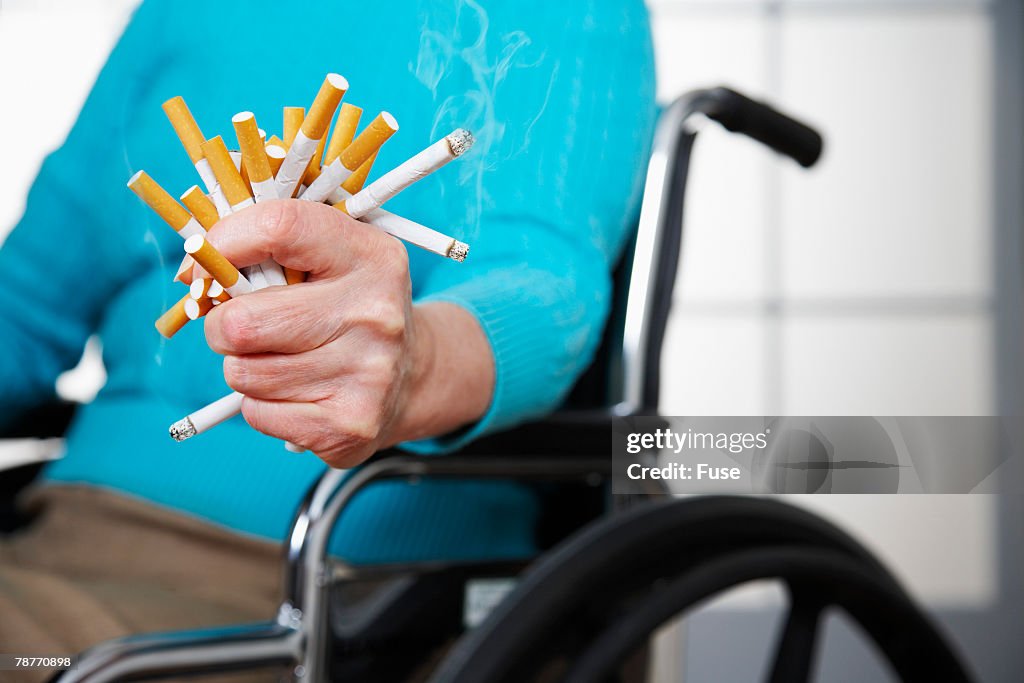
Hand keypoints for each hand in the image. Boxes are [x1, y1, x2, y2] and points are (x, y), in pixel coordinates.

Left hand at [200, 200, 493, 467]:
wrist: (413, 375)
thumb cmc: (349, 306)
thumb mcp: (333, 257)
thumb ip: (272, 246)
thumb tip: (191, 268)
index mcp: (371, 256)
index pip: (279, 228)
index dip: (224, 242)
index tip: (206, 259)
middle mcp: (374, 313)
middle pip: (242, 323)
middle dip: (223, 325)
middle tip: (242, 325)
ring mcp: (366, 373)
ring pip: (243, 372)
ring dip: (245, 367)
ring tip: (281, 359)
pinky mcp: (350, 424)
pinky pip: (257, 412)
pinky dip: (261, 405)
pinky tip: (296, 392)